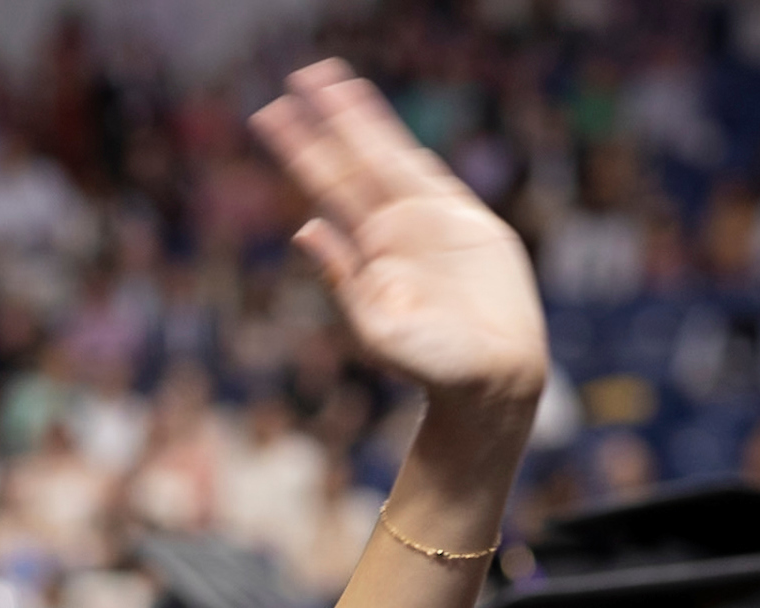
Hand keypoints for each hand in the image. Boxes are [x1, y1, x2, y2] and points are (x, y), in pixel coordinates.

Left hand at [251, 61, 547, 412]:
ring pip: (389, 157)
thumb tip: (304, 229)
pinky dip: (407, 153)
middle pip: (352, 161)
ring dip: (364, 120)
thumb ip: (343, 277)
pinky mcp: (467, 222)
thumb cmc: (429, 366)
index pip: (326, 185)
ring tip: (335, 82)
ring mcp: (428, 221)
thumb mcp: (374, 326)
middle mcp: (390, 230)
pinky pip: (431, 178)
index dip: (301, 148)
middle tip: (299, 76)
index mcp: (364, 252)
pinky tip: (385, 130)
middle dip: (327, 121)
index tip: (270, 113)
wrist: (489, 379)